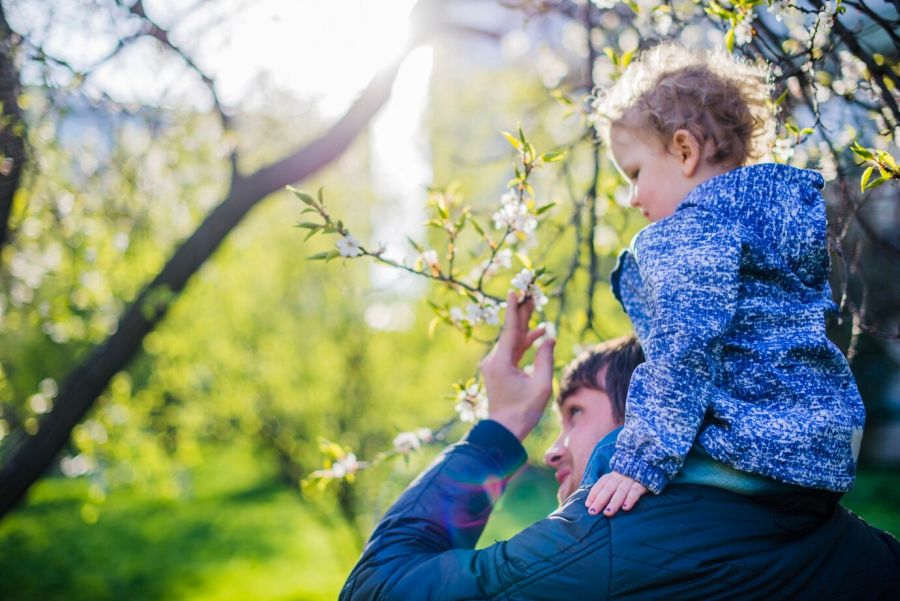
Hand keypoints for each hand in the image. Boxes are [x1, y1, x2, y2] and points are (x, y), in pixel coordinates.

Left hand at [480, 291, 555, 440]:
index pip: (510, 330)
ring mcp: (496, 365)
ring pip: (512, 340)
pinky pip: (512, 350)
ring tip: (536, 307)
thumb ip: (545, 359)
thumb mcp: (541, 385)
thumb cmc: (524, 411)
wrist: (505, 430)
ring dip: (525, 326)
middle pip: (510, 331)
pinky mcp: (499, 370)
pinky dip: (524, 342)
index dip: (514, 310)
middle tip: (529, 292)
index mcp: (502, 362)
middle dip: (521, 312)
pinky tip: (538, 335)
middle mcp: (495, 360)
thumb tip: (549, 337)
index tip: (513, 291)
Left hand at [585, 471, 647, 516]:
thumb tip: (596, 502)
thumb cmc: (631, 477)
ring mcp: (631, 479)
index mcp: (613, 475)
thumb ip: (610, 487)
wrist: (651, 464)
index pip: (601, 484)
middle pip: (608, 488)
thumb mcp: (619, 479)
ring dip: (613, 502)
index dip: (593, 494)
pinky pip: (635, 492)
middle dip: (600, 501)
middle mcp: (620, 477)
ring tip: (607, 513)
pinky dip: (630, 499)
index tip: (587, 505)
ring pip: (620, 491)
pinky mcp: (643, 483)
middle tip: (593, 512)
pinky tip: (625, 508)